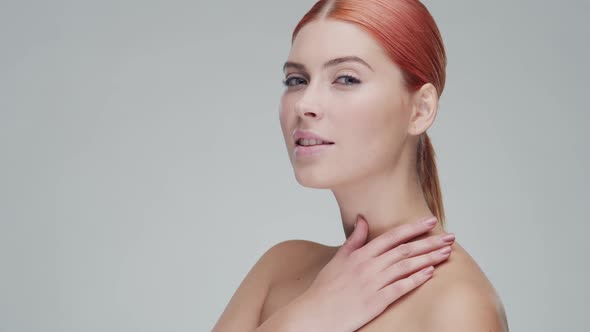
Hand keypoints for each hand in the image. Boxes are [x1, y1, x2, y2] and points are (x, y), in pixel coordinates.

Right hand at [298, 215, 453, 331]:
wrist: (315, 313)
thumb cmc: (326, 288)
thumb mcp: (339, 259)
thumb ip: (354, 240)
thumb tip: (362, 219)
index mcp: (360, 254)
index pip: (391, 236)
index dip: (413, 228)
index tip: (430, 222)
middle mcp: (368, 266)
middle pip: (404, 250)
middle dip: (429, 242)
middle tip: (450, 236)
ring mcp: (373, 283)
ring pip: (406, 266)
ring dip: (428, 258)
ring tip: (446, 253)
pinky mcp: (376, 301)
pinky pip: (400, 288)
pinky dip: (416, 279)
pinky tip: (430, 273)